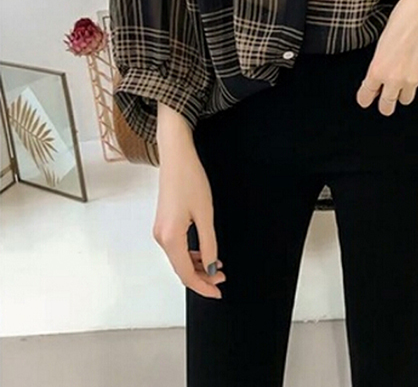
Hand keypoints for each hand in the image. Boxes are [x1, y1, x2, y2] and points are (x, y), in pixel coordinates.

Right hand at [153, 108, 226, 298]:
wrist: (176, 158)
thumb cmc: (191, 181)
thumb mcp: (205, 214)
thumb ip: (209, 243)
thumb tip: (212, 266)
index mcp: (170, 238)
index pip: (186, 273)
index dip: (203, 286)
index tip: (218, 293)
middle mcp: (161, 238)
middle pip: (181, 268)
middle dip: (202, 277)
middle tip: (223, 279)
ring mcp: (160, 231)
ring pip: (179, 259)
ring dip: (198, 266)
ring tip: (219, 267)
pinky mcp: (164, 224)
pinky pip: (177, 248)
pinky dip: (191, 255)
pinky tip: (205, 254)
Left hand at [356, 0, 417, 114]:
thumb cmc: (402, 20)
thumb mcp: (382, 44)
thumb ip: (380, 66)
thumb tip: (379, 79)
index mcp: (378, 69)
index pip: (366, 95)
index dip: (365, 99)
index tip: (366, 100)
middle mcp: (394, 78)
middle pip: (387, 105)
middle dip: (385, 104)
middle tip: (385, 101)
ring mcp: (413, 80)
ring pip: (406, 98)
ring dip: (404, 91)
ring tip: (405, 76)